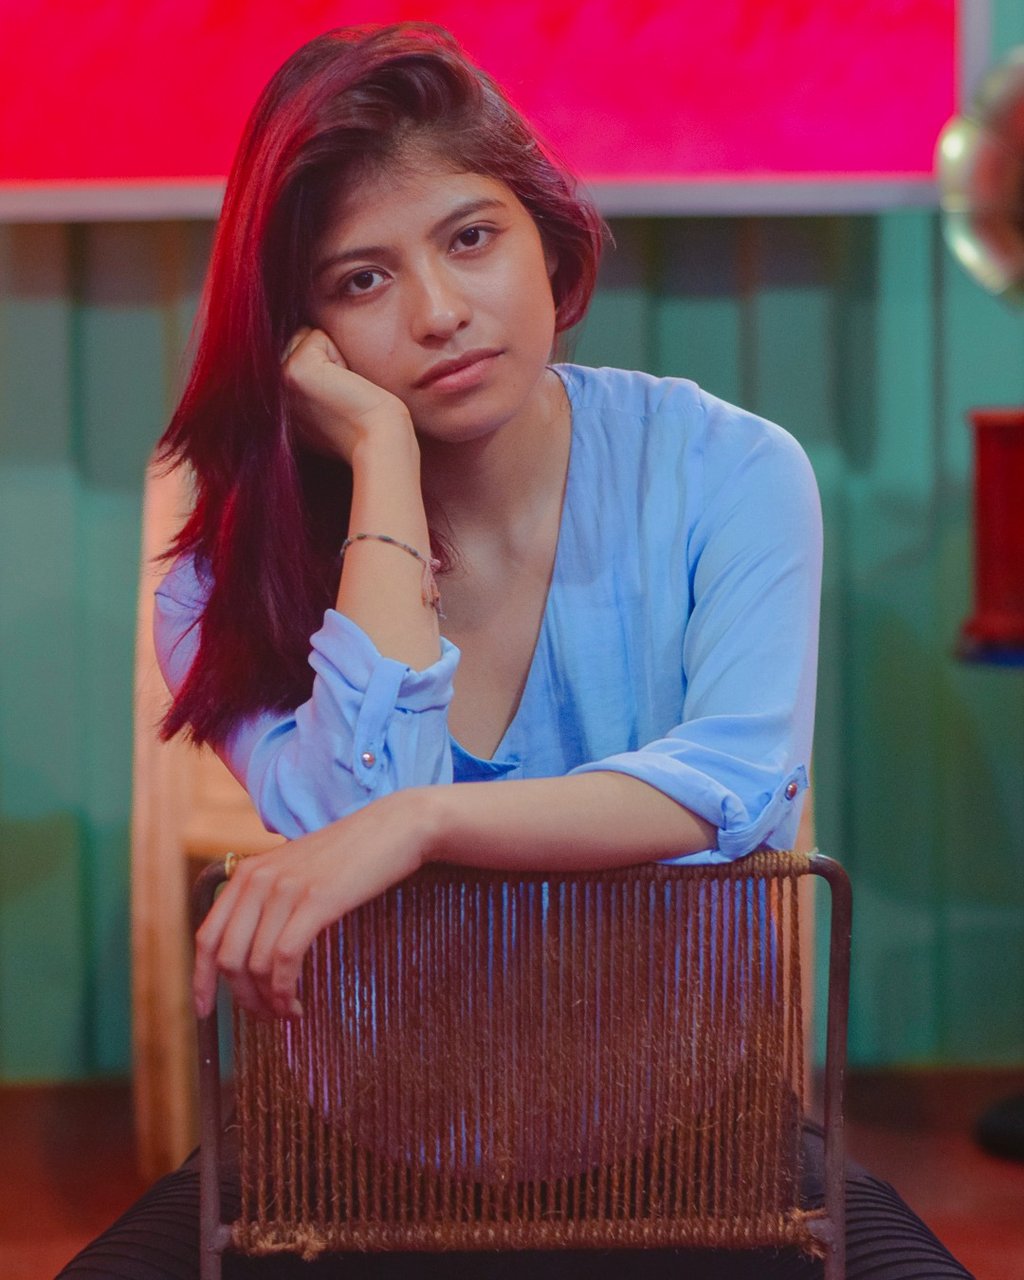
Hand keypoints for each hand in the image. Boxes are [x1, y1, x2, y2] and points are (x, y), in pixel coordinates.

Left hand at [193, 789, 435, 1019]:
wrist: (394, 827)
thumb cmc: (352, 854)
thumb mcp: (297, 870)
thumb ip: (270, 898)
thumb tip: (253, 952)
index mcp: (248, 873)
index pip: (207, 936)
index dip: (201, 979)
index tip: (205, 1010)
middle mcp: (258, 879)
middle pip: (228, 958)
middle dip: (242, 998)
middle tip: (265, 1016)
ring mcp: (285, 888)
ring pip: (255, 964)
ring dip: (268, 1000)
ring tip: (288, 1011)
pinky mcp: (315, 900)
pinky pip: (285, 959)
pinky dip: (285, 990)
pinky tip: (297, 1002)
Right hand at [282, 327, 413, 463]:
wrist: (376, 439)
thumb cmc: (360, 423)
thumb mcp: (319, 404)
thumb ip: (304, 380)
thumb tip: (304, 341)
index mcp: (274, 400)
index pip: (290, 351)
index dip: (320, 366)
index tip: (332, 398)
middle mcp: (270, 392)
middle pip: (294, 339)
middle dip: (322, 358)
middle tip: (337, 393)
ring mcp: (278, 380)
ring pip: (303, 335)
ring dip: (329, 356)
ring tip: (339, 389)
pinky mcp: (295, 370)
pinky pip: (317, 335)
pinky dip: (337, 353)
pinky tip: (343, 384)